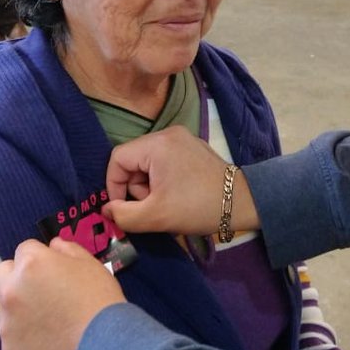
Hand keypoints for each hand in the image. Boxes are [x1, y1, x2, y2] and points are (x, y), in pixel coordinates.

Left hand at [0, 239, 125, 349]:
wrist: (105, 348)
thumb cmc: (100, 300)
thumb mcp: (91, 265)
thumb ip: (67, 249)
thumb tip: (53, 245)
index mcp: (30, 264)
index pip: (25, 249)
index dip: (41, 257)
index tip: (55, 270)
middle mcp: (11, 290)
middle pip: (1, 274)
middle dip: (17, 277)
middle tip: (41, 291)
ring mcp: (6, 323)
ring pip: (6, 308)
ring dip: (22, 309)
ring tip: (51, 323)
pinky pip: (13, 337)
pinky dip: (26, 338)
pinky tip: (49, 343)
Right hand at [105, 126, 258, 234]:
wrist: (242, 202)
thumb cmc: (197, 207)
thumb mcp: (155, 217)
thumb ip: (124, 215)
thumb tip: (107, 209)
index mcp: (157, 144)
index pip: (117, 159)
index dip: (114, 185)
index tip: (123, 208)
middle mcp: (168, 133)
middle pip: (133, 159)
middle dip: (135, 187)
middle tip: (152, 205)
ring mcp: (182, 138)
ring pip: (147, 161)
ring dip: (149, 185)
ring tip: (167, 202)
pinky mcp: (192, 147)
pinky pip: (164, 160)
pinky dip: (163, 178)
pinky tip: (178, 194)